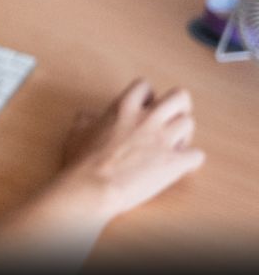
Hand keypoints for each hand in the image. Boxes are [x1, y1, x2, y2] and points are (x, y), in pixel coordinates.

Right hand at [58, 79, 204, 219]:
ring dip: (183, 134)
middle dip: (179, 107)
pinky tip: (181, 168)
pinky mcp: (174, 162)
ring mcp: (163, 139)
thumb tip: (95, 116)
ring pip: (189, 123)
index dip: (148, 97)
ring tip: (172, 147)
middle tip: (171, 121)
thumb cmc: (81, 162)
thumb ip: (90, 118)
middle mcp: (147, 118)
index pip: (145, 86)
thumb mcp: (77, 130)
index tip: (145, 109)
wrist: (92, 188)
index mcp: (123, 107)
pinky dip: (191, 161)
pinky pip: (198, 155)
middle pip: (180, 97)